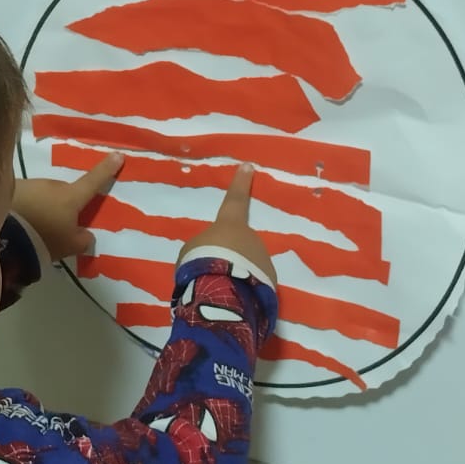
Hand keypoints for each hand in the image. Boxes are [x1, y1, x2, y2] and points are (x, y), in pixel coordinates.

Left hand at [13, 153, 123, 262]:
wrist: (5, 236)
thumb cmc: (43, 238)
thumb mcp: (70, 246)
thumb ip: (83, 239)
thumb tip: (87, 234)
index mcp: (71, 197)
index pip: (94, 181)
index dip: (107, 169)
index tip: (118, 155)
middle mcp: (52, 185)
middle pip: (64, 192)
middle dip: (63, 204)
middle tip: (57, 226)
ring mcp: (31, 184)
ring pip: (43, 194)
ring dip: (42, 206)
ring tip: (34, 227)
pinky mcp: (12, 189)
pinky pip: (25, 197)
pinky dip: (25, 206)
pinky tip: (19, 221)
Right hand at [180, 165, 276, 284]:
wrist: (222, 291)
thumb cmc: (202, 262)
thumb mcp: (193, 250)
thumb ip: (206, 246)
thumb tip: (215, 253)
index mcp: (230, 224)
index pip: (235, 199)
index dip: (240, 183)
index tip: (248, 166)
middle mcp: (251, 237)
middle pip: (242, 243)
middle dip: (233, 254)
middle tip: (217, 269)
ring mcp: (263, 259)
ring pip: (250, 264)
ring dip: (240, 272)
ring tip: (224, 288)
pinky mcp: (271, 282)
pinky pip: (256, 281)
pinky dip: (247, 287)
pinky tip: (236, 297)